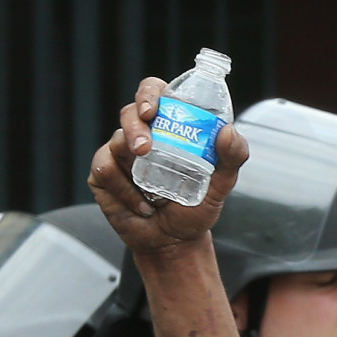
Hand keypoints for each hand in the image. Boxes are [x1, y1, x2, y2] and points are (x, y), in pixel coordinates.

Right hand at [87, 77, 248, 255]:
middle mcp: (142, 135)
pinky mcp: (103, 174)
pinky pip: (105, 169)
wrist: (174, 243)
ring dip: (133, 167)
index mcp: (168, 127)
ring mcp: (120, 154)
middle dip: (134, 127)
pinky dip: (125, 190)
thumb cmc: (195, 209)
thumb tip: (228, 131)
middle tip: (145, 148)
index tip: (153, 110)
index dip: (149, 93)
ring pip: (115, 142)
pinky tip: (143, 206)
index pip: (154, 93)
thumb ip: (232, 157)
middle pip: (129, 113)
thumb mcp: (221, 185)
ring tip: (155, 196)